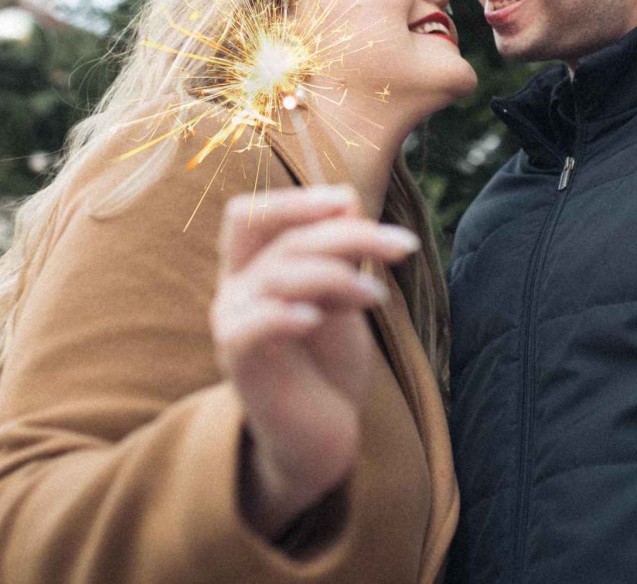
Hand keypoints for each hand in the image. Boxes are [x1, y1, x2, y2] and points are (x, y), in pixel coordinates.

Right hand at [210, 185, 419, 540]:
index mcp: (254, 267)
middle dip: (345, 234)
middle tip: (403, 246)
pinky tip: (317, 319)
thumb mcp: (341, 299)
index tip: (349, 203)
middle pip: (280, 238)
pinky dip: (284, 315)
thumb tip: (346, 200)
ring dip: (337, 275)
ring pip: (278, 274)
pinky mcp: (239, 362)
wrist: (321, 437)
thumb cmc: (327, 364)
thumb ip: (339, 254)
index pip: (251, 215)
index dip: (294, 201)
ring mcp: (233, 324)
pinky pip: (251, 326)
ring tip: (378, 296)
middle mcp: (236, 288)